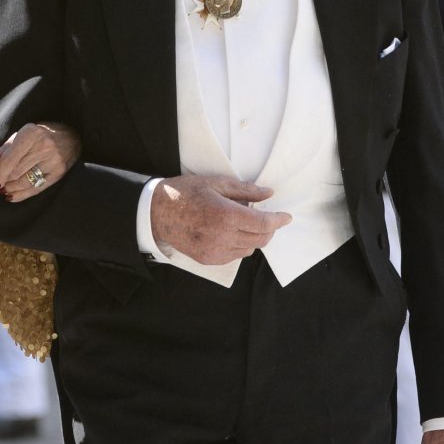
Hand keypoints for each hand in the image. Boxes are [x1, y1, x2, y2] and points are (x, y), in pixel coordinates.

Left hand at [0, 122, 81, 201]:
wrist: (71, 136)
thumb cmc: (41, 135)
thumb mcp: (21, 136)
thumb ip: (3, 150)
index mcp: (32, 133)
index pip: (10, 159)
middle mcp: (44, 146)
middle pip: (17, 172)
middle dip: (5, 181)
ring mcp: (54, 160)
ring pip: (26, 181)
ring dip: (12, 188)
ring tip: (6, 189)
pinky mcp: (59, 172)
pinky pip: (37, 188)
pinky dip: (23, 194)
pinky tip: (14, 196)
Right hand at [149, 174, 290, 263]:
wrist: (157, 213)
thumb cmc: (184, 194)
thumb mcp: (215, 183)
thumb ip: (245, 190)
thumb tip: (268, 194)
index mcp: (226, 215)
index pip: (264, 223)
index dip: (279, 220)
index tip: (286, 216)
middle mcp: (222, 237)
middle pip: (260, 239)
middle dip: (269, 229)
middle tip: (267, 217)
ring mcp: (215, 251)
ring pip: (249, 249)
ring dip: (255, 237)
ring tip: (245, 223)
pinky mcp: (208, 259)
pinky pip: (235, 256)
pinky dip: (240, 245)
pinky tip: (231, 233)